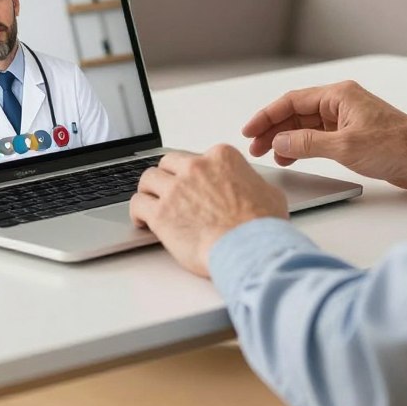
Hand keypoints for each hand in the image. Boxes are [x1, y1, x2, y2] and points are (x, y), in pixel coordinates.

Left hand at [130, 146, 288, 276]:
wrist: (249, 248)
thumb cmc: (261, 225)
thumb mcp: (269, 193)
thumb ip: (252, 184)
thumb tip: (253, 189)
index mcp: (221, 157)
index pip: (198, 157)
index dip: (194, 173)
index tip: (193, 185)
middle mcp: (196, 167)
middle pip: (169, 163)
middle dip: (168, 176)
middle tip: (169, 190)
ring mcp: (176, 188)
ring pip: (149, 178)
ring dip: (149, 190)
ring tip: (150, 202)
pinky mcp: (161, 212)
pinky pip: (138, 203)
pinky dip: (138, 211)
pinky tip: (142, 220)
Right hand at [242, 80, 406, 188]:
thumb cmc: (395, 147)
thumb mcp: (343, 147)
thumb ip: (306, 143)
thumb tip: (279, 140)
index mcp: (338, 95)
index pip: (292, 101)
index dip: (267, 116)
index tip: (249, 131)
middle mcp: (341, 102)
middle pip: (297, 112)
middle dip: (274, 128)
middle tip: (255, 146)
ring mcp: (347, 118)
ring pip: (307, 124)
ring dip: (287, 138)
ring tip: (269, 154)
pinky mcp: (353, 134)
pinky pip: (319, 136)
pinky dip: (303, 145)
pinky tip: (292, 156)